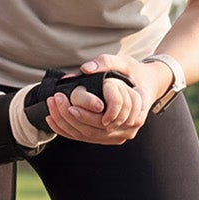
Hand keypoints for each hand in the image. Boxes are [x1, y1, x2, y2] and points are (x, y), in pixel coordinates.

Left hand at [43, 54, 165, 145]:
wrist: (148, 85)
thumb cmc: (135, 72)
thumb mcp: (123, 62)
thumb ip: (105, 62)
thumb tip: (86, 69)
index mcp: (135, 110)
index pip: (104, 119)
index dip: (83, 114)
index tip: (66, 102)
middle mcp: (130, 127)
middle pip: (93, 130)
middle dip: (68, 117)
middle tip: (53, 100)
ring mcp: (122, 135)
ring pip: (89, 136)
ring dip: (66, 125)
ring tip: (50, 110)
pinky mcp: (114, 137)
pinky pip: (89, 137)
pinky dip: (70, 131)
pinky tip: (55, 121)